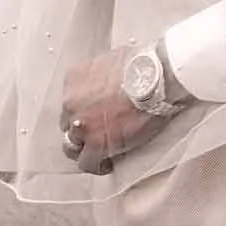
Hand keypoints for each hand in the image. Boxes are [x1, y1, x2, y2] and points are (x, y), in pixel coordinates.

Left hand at [60, 46, 166, 172]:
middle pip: (68, 123)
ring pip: (72, 145)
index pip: (70, 101)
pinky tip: (107, 164)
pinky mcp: (96, 143)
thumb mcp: (113, 60)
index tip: (94, 115)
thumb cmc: (144, 65)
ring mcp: (82, 124)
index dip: (82, 111)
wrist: (157, 79)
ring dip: (85, 148)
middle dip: (81, 128)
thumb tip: (112, 82)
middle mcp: (71, 101)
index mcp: (74, 78)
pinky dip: (96, 165)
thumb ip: (103, 74)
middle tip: (98, 133)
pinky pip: (88, 163)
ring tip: (100, 152)